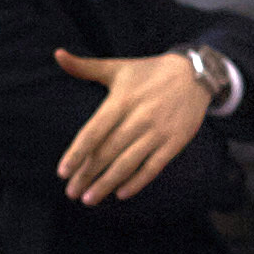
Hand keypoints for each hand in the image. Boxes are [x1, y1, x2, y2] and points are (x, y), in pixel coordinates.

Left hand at [53, 49, 209, 205]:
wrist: (195, 74)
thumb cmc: (149, 72)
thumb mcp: (118, 68)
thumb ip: (86, 67)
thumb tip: (58, 54)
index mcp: (121, 100)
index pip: (94, 132)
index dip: (77, 153)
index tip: (63, 172)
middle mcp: (138, 118)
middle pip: (107, 152)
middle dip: (87, 175)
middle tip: (71, 193)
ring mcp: (158, 132)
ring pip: (128, 163)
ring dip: (107, 184)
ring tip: (89, 199)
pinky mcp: (174, 142)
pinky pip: (153, 166)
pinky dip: (137, 182)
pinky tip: (121, 194)